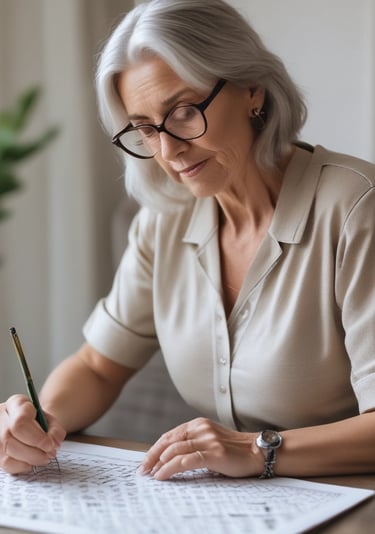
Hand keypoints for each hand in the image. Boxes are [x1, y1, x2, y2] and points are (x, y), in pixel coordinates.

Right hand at [0, 394, 65, 473]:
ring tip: (43, 457)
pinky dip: (22, 466)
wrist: (27, 424)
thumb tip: (54, 443)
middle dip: (34, 451)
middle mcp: (0, 419)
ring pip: (8, 453)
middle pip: (10, 439)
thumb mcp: (49, 418)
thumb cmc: (37, 421)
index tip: (50, 445)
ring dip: (30, 460)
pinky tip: (31, 461)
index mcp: (16, 404)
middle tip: (49, 454)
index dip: (36, 437)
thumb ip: (55, 430)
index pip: (20, 421)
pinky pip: (7, 464)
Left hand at [138, 417, 262, 479]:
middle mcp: (201, 428)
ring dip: (158, 464)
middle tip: (142, 470)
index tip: (145, 462)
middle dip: (152, 457)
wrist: (257, 453)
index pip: (170, 435)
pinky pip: (186, 460)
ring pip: (174, 451)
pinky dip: (170, 468)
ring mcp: (208, 439)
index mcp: (198, 424)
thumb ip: (193, 443)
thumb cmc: (233, 450)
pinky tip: (162, 475)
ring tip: (150, 475)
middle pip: (168, 441)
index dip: (155, 449)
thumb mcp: (210, 441)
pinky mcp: (213, 453)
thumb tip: (168, 458)